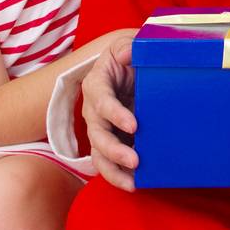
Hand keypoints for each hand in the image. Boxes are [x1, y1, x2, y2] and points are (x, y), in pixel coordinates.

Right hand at [79, 35, 139, 190]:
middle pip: (97, 134)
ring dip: (113, 170)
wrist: (130, 68)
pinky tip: (135, 184)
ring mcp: (100, 128)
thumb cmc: (128, 56)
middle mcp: (93, 110)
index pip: (101, 100)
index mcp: (96, 84)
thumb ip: (128, 46)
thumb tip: (128, 52)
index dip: (115, 114)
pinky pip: (108, 163)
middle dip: (114, 149)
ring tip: (132, 182)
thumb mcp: (126, 45)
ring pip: (98, 154)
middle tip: (135, 160)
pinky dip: (118, 176)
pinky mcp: (110, 141)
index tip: (134, 124)